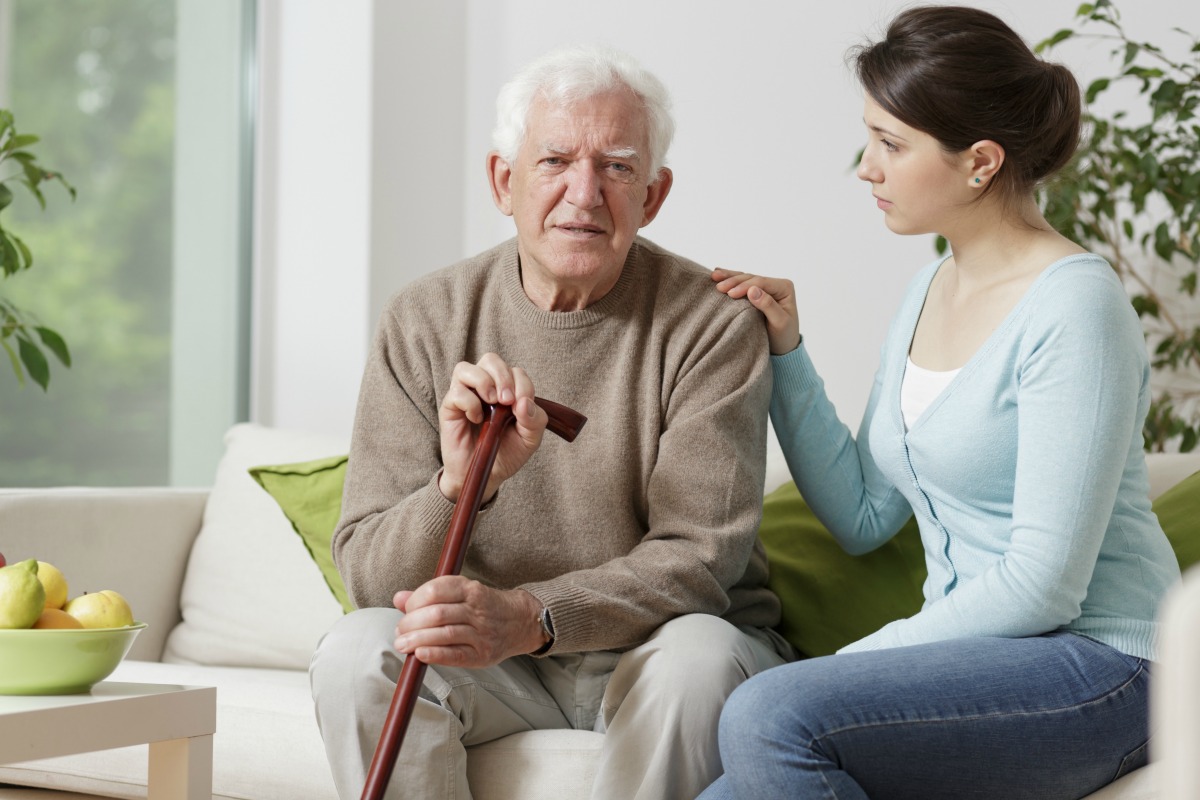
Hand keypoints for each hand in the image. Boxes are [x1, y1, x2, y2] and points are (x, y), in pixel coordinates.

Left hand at [393, 577, 545, 666]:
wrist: (521, 622)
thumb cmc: (484, 607)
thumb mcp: (461, 593)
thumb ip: (429, 596)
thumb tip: (398, 598)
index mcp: (470, 589)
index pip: (436, 590)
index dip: (415, 601)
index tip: (405, 610)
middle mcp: (477, 609)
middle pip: (437, 614)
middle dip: (411, 623)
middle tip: (400, 631)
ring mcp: (482, 633)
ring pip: (445, 634)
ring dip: (417, 640)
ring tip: (402, 644)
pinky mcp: (482, 654)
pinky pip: (455, 655)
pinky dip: (435, 655)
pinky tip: (420, 655)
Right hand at [439, 353, 547, 502]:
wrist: (486, 476)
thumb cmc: (506, 453)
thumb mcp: (530, 439)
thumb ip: (535, 420)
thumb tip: (524, 403)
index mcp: (507, 390)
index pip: (515, 371)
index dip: (522, 384)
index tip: (522, 407)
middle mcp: (485, 388)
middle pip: (490, 360)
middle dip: (503, 376)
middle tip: (507, 401)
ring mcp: (465, 395)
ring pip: (465, 368)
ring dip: (483, 381)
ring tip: (492, 402)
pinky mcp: (450, 408)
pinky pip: (456, 392)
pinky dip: (469, 402)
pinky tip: (477, 419)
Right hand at [711, 269, 800, 354]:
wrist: (783, 347)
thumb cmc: (784, 336)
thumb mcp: (780, 323)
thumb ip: (768, 305)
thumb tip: (752, 290)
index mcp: (784, 288)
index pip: (761, 282)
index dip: (744, 286)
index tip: (730, 294)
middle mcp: (775, 284)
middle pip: (751, 278)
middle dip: (733, 281)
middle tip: (719, 287)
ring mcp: (765, 287)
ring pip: (744, 278)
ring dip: (729, 277)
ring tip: (714, 276)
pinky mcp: (756, 293)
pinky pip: (741, 284)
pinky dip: (730, 280)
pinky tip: (718, 276)